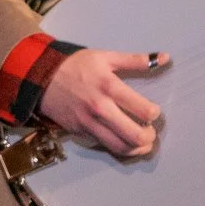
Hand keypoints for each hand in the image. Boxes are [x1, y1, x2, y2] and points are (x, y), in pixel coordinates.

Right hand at [37, 49, 165, 157]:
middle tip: (150, 131)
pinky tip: (123, 140)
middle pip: (135, 135)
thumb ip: (136, 60)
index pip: (144, 110)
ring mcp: (89, 123)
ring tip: (142, 142)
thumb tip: (164, 58)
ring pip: (121, 147)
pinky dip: (118, 147)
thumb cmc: (75, 65)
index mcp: (109, 87)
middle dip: (150, 137)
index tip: (153, 111)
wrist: (40, 76)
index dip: (154, 114)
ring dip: (137, 148)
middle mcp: (101, 109)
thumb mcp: (105, 57)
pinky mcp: (80, 132)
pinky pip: (105, 146)